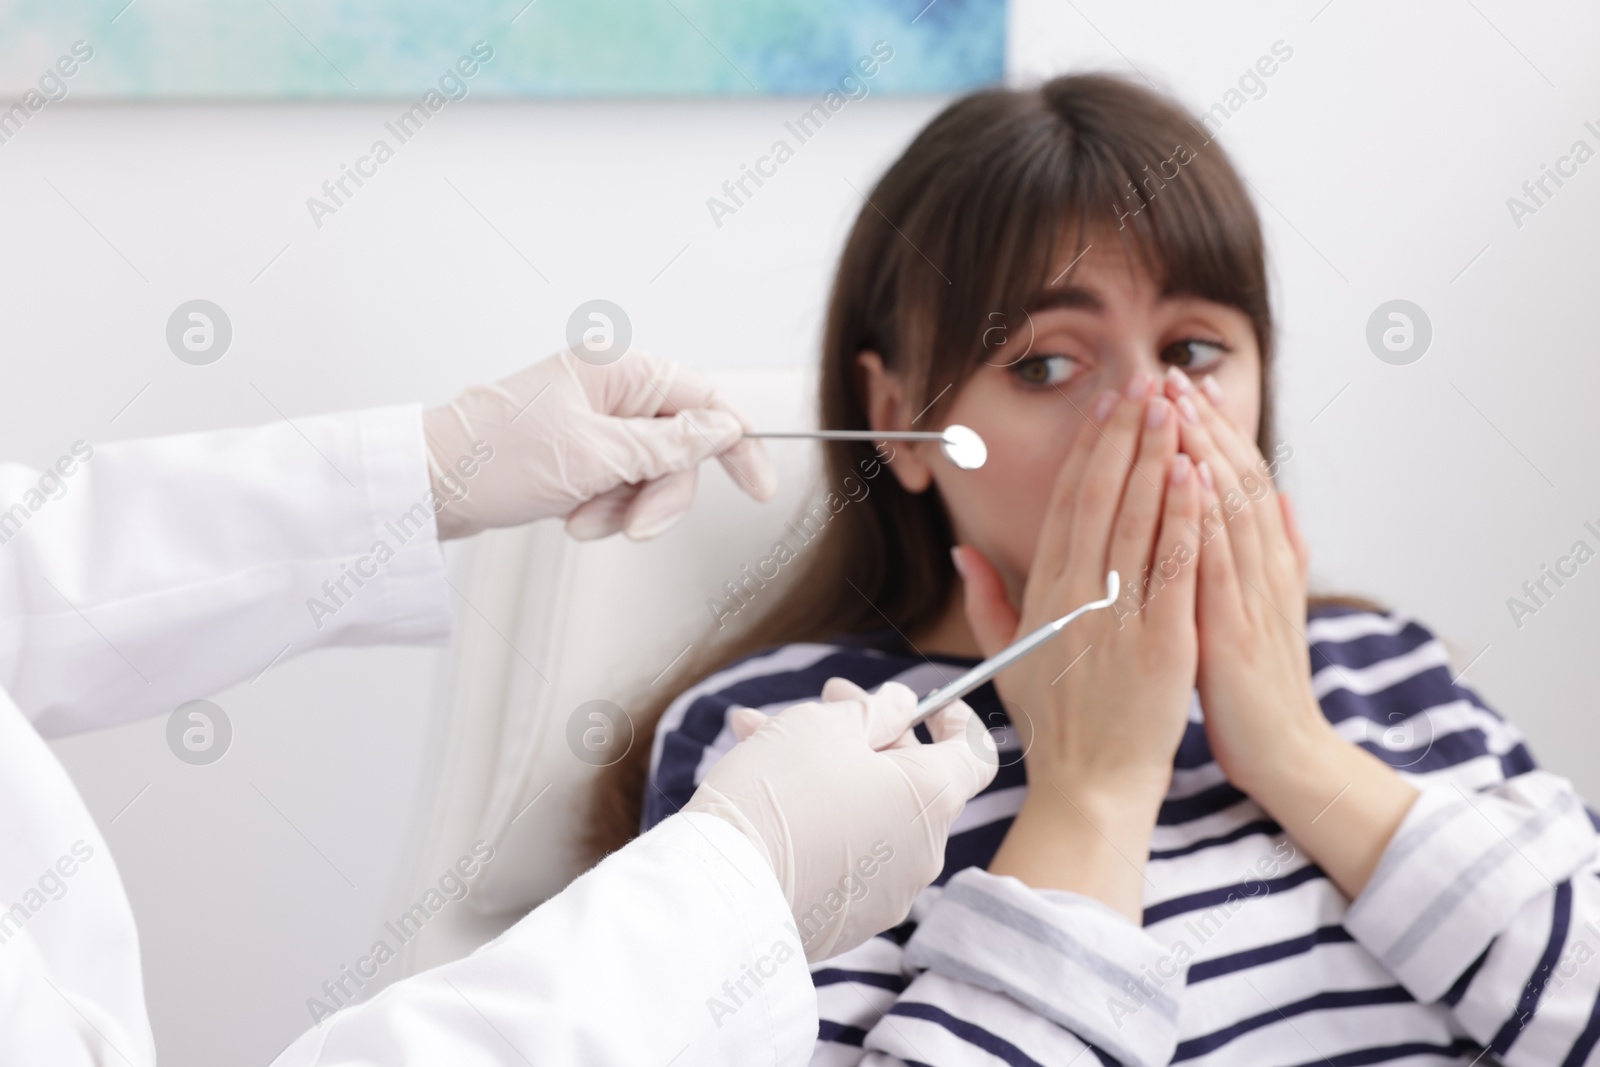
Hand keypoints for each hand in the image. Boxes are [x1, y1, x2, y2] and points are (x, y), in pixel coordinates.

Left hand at [423, 349, 776, 540]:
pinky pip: (619, 485)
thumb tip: (724, 429)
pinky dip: (604, 509)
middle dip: (661, 493)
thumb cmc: (493, 459)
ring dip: (626, 507)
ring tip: (582, 518)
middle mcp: (609, 390)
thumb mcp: (595, 457)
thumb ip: (669, 446)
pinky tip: (572, 515)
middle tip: (637, 525)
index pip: (705, 400)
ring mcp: (593, 423)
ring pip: (650, 473)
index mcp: (617, 370)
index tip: (758, 487)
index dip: (738, 444)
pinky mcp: (576, 453)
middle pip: (680, 446)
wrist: (426, 487)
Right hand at [684, 678, 997, 961]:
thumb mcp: (826, 727)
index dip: (955, 720)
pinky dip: (822, 819)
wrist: (722, 890)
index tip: (926, 704)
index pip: (975, 753)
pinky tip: (766, 790)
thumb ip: (877, 709)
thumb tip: (902, 706)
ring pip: (871, 812)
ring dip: (831, 770)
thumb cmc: (778, 795)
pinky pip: (848, 854)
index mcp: (932, 799)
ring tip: (762, 736)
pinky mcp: (849, 921)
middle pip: (911, 779)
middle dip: (868, 733)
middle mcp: (924, 853)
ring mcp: (888, 894)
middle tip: (822, 701)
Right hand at [954, 374, 1200, 918]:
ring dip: (1155, 458)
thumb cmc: (1054, 726)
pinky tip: (1196, 476)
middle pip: (1100, 498)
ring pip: (1137, 521)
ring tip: (1173, 408)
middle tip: (1145, 384)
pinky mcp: (1161, 644)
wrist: (1090, 788)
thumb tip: (964, 551)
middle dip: (1125, 434)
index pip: (1067, 505)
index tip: (1108, 406)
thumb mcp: (1005, 659)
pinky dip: (1185, 519)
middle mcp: (1075, 597)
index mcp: (1042, 595)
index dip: (1088, 449)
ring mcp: (1117, 619)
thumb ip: (986, 600)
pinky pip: (1174, 569)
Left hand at [1161, 368, 1321, 790]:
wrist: (1285, 755)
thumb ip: (1277, 553)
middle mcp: (1261, 570)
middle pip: (1232, 482)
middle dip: (1201, 426)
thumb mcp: (1269, 611)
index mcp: (1262, 564)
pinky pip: (1218, 564)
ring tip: (1175, 407)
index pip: (1234, 482)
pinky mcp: (1236, 631)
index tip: (1182, 386)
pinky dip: (1204, 517)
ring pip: (1229, 510)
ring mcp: (1251, 597)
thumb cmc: (1259, 686)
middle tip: (1170, 376)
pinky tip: (1188, 480)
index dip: (1210, 431)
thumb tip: (1282, 499)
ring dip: (1202, 454)